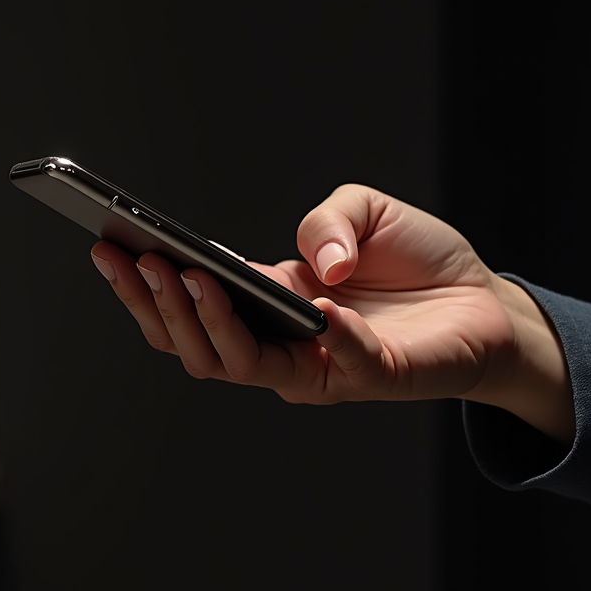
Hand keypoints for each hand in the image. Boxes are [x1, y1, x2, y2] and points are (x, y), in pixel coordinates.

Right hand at [91, 184, 573, 442]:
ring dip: (209, 324)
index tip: (104, 242)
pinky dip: (330, 341)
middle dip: (156, 303)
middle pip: (194, 344)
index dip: (143, 282)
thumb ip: (327, 221)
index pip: (188, 306)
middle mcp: (280, 343)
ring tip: (187, 276)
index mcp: (265, 304)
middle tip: (131, 258)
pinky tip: (319, 307)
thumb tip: (312, 266)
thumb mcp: (364, 212)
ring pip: (240, 365)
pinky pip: (342, 367)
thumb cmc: (416, 259)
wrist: (486, 300)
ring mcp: (321, 367)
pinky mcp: (372, 378)